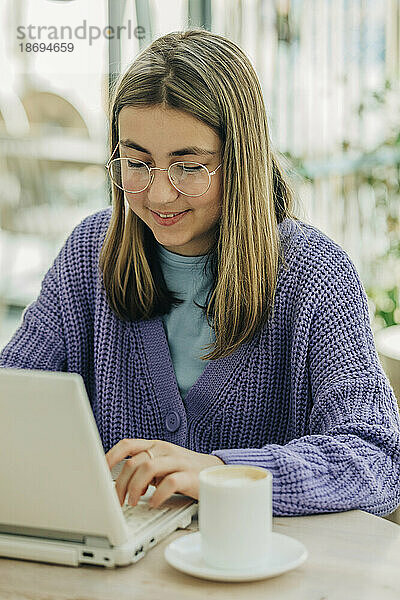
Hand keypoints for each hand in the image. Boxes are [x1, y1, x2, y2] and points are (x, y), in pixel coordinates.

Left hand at [105, 438, 223, 508]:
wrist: (217, 472)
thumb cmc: (184, 472)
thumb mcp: (161, 467)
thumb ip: (142, 471)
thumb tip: (118, 486)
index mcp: (155, 446)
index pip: (127, 445)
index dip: (110, 456)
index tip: (97, 471)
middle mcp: (164, 450)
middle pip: (134, 462)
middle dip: (120, 484)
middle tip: (116, 502)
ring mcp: (177, 461)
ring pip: (147, 468)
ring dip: (134, 488)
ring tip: (132, 503)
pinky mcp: (190, 475)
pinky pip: (169, 482)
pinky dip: (157, 495)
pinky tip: (153, 504)